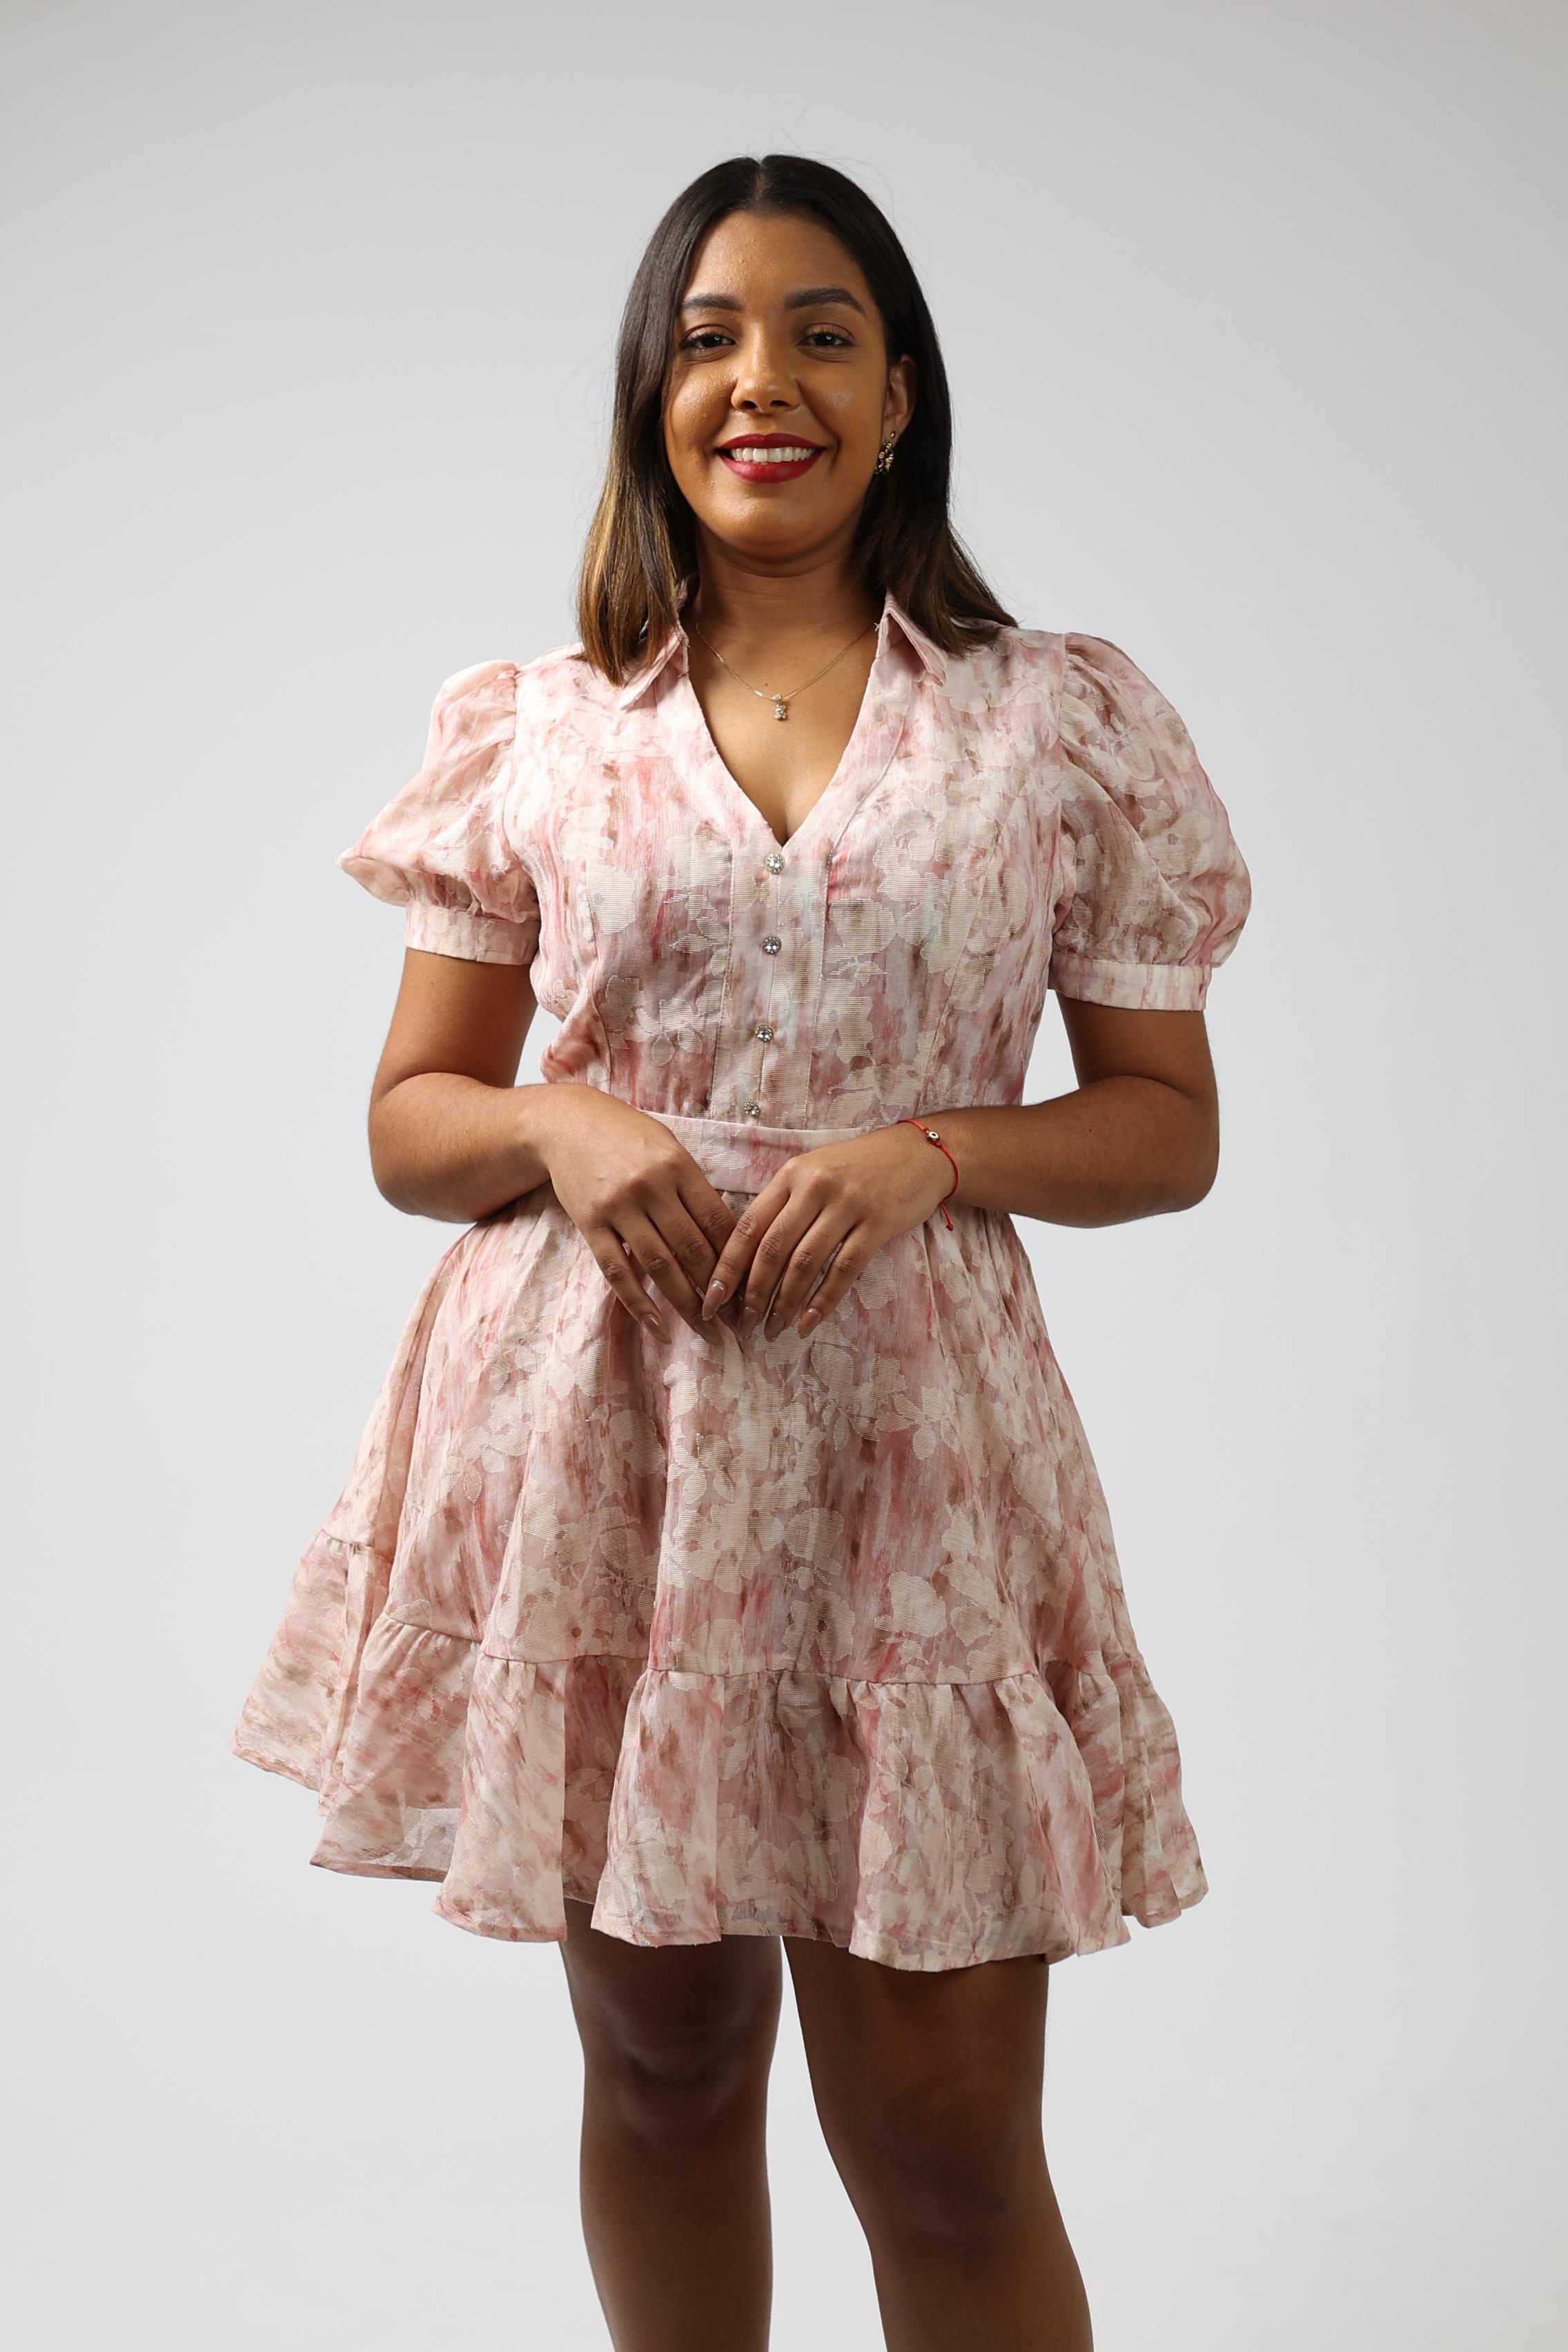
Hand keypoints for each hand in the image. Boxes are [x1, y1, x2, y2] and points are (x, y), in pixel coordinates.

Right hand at [535, 1088, 738, 1340]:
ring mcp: (618, 1207)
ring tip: (707, 1330)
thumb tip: (727, 1237)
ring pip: (659, 1265)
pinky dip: (639, 1304)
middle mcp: (650, 1186)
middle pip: (692, 1248)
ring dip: (686, 1303)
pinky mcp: (590, 1224)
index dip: (736, 1258)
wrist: (566, 1123)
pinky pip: (617, 1271)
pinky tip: (659, 1328)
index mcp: (677, 1166)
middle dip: (717, 1289)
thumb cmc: (627, 1136)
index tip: (750, 1286)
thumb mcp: (668, 1147)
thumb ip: (694, 1187)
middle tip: (736, 1319)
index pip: (717, 1221)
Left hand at [699, 1122, 955, 1338]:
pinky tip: (809, 1321)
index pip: (748, 1226)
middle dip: (753, 1294)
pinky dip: (823, 1300)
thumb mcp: (814, 1173)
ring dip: (785, 1302)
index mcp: (790, 1175)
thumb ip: (783, 1206)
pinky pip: (844, 1269)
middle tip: (744, 1325)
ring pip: (805, 1262)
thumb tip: (747, 1259)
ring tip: (774, 1329)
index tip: (711, 1300)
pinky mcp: (878, 1223)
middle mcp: (814, 1186)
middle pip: (772, 1249)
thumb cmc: (860, 1167)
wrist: (919, 1152)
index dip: (726, 1267)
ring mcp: (848, 1204)